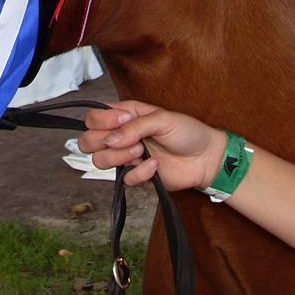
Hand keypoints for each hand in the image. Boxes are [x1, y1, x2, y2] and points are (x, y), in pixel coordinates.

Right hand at [78, 100, 227, 191]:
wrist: (206, 158)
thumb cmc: (187, 131)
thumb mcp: (162, 119)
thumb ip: (133, 127)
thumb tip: (109, 140)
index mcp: (124, 115)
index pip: (93, 118)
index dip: (102, 121)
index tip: (123, 122)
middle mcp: (121, 136)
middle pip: (88, 141)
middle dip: (102, 142)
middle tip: (127, 141)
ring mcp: (127, 157)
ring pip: (100, 161)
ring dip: (119, 157)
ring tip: (142, 152)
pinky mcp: (137, 176)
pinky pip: (124, 179)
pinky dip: (140, 173)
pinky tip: (156, 166)